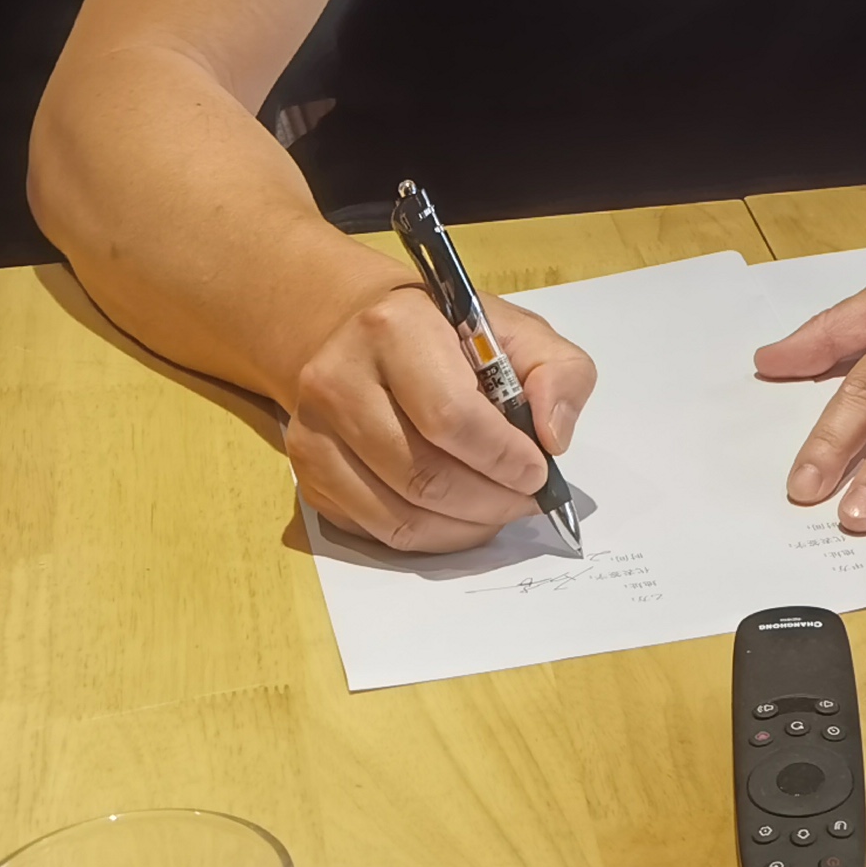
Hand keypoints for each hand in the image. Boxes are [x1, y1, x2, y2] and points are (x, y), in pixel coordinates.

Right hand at [280, 281, 594, 552]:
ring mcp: (313, 434)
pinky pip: (376, 531)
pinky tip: (460, 515)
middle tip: (526, 501)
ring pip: (399, 515)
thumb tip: (553, 438)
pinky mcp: (308, 477)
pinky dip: (430, 538)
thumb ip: (557, 373)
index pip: (449, 416)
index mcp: (394, 328)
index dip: (502, 456)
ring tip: (500, 510)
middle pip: (423, 475)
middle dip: (491, 501)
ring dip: (464, 528)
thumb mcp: (518, 332)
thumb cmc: (450, 336)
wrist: (366, 336)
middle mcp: (337, 379)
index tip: (538, 472)